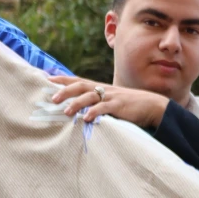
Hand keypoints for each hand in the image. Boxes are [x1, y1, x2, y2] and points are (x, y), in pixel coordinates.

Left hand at [48, 75, 168, 127]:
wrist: (152, 105)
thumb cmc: (129, 106)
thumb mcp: (111, 101)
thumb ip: (97, 102)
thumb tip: (80, 109)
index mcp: (100, 88)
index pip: (78, 80)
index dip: (62, 79)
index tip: (46, 79)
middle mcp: (103, 90)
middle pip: (81, 85)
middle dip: (65, 91)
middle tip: (52, 99)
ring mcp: (112, 97)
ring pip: (90, 96)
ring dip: (76, 103)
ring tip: (66, 111)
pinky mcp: (120, 106)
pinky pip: (105, 108)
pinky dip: (95, 113)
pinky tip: (86, 119)